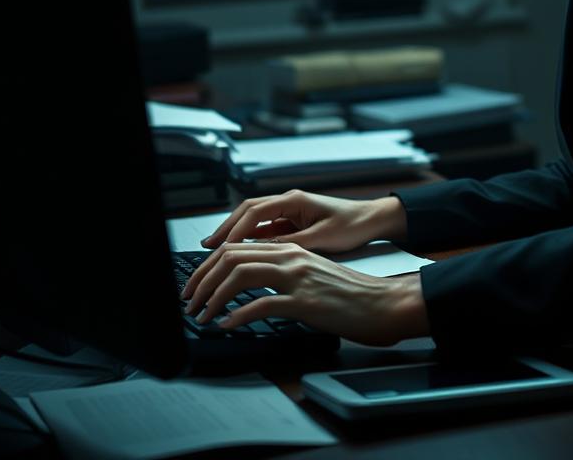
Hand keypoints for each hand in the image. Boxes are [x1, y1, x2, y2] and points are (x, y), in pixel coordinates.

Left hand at [181, 241, 428, 346]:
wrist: (383, 303)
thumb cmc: (351, 294)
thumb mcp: (313, 275)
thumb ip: (285, 274)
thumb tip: (254, 288)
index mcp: (292, 249)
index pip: (238, 246)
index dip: (210, 264)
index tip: (196, 284)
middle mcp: (292, 256)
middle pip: (232, 256)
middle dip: (202, 279)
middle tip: (189, 300)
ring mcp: (298, 277)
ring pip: (241, 275)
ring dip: (213, 295)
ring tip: (201, 314)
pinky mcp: (306, 301)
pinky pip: (262, 304)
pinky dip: (239, 315)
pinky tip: (228, 325)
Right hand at [200, 190, 406, 253]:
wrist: (372, 220)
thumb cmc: (352, 225)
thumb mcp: (322, 239)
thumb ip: (292, 243)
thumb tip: (263, 251)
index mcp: (294, 200)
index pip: (255, 212)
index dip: (235, 230)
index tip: (221, 247)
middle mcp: (289, 201)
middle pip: (248, 211)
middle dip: (226, 227)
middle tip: (208, 246)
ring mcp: (290, 210)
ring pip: (254, 219)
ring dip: (235, 232)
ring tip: (216, 248)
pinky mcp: (293, 221)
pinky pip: (265, 228)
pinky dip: (250, 238)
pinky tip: (240, 250)